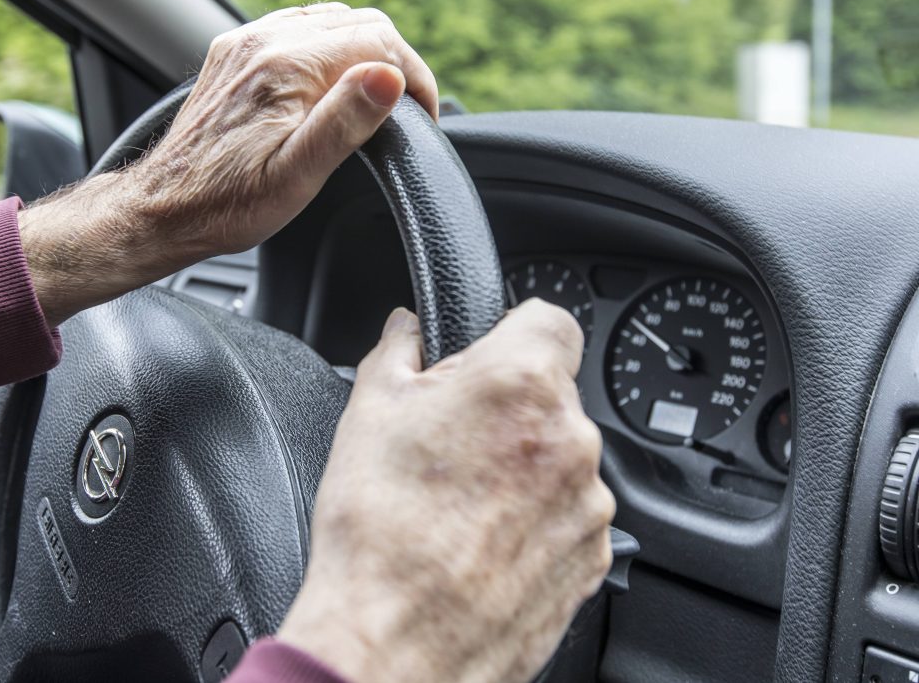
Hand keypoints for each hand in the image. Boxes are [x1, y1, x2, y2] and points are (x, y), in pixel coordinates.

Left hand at [19, 3, 438, 325]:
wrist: (163, 209)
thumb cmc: (228, 204)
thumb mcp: (297, 175)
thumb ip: (346, 120)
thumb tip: (389, 76)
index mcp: (286, 66)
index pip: (378, 43)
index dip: (415, 78)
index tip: (424, 118)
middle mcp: (264, 42)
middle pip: (359, 23)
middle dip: (395, 61)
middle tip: (409, 111)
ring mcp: (246, 44)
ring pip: (330, 20)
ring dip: (364, 52)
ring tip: (378, 100)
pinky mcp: (234, 55)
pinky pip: (297, 28)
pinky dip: (329, 48)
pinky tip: (334, 84)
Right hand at [277, 300, 614, 682]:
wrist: (396, 642)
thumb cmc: (380, 531)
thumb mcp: (368, 411)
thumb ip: (398, 351)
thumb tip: (407, 330)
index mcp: (521, 384)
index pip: (551, 319)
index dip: (512, 333)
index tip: (487, 355)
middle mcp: (571, 439)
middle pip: (550, 396)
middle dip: (506, 410)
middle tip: (450, 443)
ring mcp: (589, 505)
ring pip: (559, 459)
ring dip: (522, 468)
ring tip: (458, 504)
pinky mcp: (593, 559)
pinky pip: (567, 518)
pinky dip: (534, 522)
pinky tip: (478, 542)